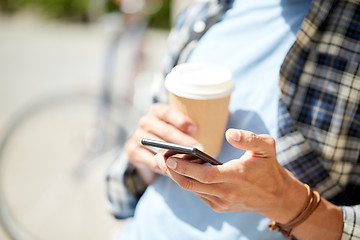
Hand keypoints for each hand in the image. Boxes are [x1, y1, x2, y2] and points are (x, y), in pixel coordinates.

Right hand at [125, 103, 201, 183]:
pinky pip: (150, 161)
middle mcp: (145, 121)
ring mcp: (137, 136)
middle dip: (183, 141)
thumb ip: (185, 129)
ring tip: (189, 161)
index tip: (195, 130)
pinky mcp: (132, 151)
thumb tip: (204, 138)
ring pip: (158, 147)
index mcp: (156, 111)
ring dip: (174, 155)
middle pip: (165, 131)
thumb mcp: (175, 127)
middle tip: (198, 149)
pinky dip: (164, 166)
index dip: (181, 120)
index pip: (167, 113)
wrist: (145, 150)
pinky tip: (176, 170)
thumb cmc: (168, 136)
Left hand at [156, 128, 306, 222]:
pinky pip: (198, 193)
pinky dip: (187, 181)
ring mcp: (221, 202)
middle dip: (172, 171)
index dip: (185, 168)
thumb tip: (229, 133)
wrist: (276, 196)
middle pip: (192, 184)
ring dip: (177, 176)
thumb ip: (249, 138)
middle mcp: (227, 193)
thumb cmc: (269, 168)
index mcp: (237, 177)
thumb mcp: (267, 147)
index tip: (170, 158)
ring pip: (192, 189)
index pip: (205, 175)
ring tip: (166, 159)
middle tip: (159, 156)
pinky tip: (181, 169)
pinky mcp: (218, 206)